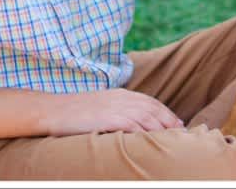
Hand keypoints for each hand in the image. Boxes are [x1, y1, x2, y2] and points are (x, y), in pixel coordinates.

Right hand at [40, 88, 182, 135]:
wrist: (52, 110)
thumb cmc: (74, 111)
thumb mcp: (101, 105)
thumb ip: (118, 109)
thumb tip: (132, 122)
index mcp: (122, 94)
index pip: (151, 102)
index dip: (167, 113)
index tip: (179, 123)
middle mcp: (123, 99)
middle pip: (154, 109)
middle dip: (170, 121)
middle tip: (183, 132)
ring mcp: (117, 107)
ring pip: (148, 117)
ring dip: (163, 128)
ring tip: (174, 138)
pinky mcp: (110, 118)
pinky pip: (133, 125)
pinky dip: (146, 132)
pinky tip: (153, 140)